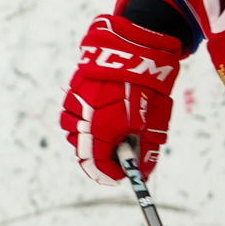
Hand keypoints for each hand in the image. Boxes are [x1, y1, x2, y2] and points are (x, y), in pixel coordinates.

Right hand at [58, 14, 183, 184]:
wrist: (137, 48)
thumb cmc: (148, 87)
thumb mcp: (153, 123)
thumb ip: (145, 151)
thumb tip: (142, 172)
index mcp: (102, 131)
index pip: (99, 165)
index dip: (111, 174)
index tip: (121, 177)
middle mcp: (84, 120)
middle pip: (83, 152)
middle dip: (100, 159)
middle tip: (116, 158)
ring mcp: (76, 104)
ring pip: (73, 133)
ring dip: (88, 140)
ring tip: (106, 134)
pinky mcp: (73, 90)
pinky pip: (71, 114)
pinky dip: (81, 121)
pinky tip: (98, 115)